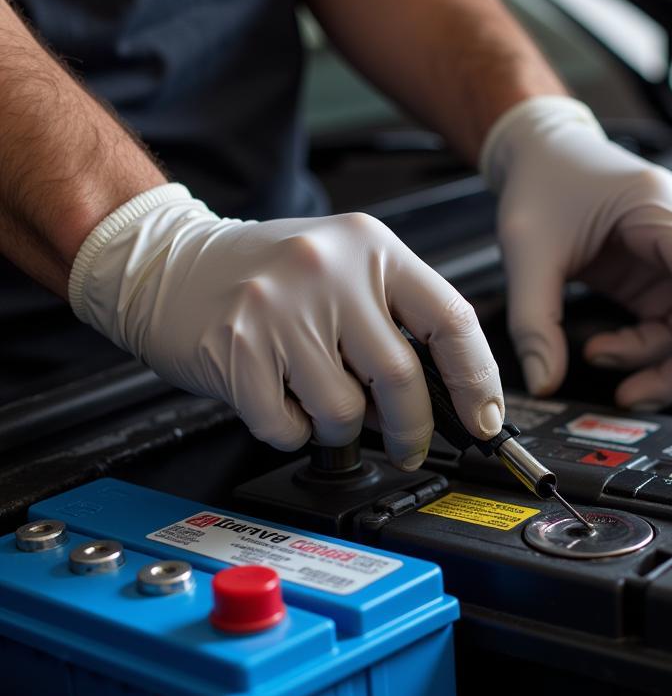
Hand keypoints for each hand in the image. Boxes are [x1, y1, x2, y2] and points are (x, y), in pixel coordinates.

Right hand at [69, 184, 503, 466]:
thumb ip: (395, 323)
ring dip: (340, 428)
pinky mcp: (238, 348)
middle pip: (402, 377)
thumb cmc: (263, 275)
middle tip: (410, 448)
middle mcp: (329, 269)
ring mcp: (280, 307)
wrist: (166, 261)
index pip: (451, 320)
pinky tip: (278, 400)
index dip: (477, 381)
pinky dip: (291, 431)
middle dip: (412, 429)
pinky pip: (288, 425)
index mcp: (371, 247)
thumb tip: (447, 401)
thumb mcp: (343, 270)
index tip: (483, 421)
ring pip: (345, 409)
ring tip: (318, 402)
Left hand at [482, 97, 671, 408]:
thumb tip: (543, 381)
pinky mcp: (654, 277)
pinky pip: (666, 325)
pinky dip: (640, 350)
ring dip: (656, 361)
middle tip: (634, 394)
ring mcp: (670, 257)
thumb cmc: (540, 181)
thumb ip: (533, 321)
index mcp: (661, 209)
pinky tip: (602, 350)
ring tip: (601, 362)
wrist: (536, 152)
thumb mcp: (527, 251)